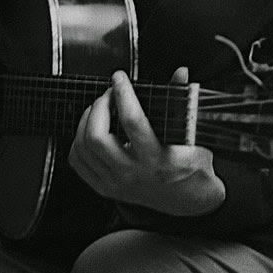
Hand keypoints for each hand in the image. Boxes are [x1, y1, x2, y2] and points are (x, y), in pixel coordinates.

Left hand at [68, 69, 225, 216]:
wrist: (189, 200)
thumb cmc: (192, 165)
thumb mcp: (193, 133)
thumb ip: (183, 99)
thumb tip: (180, 72)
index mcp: (157, 159)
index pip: (132, 121)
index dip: (122, 94)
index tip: (120, 78)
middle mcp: (133, 173)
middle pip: (97, 136)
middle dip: (100, 106)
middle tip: (109, 94)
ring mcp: (116, 183)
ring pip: (84, 147)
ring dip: (88, 119)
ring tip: (100, 107)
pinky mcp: (105, 188)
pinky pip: (78, 161)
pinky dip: (79, 140)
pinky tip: (91, 129)